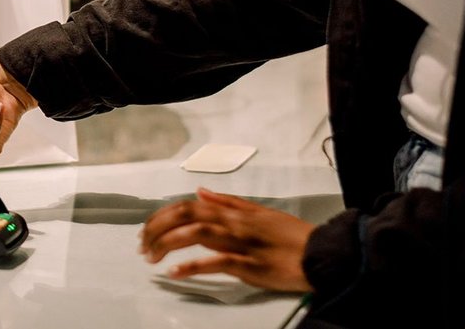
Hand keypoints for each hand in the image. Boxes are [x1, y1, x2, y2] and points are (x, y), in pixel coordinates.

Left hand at [140, 188, 313, 292]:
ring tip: (151, 257)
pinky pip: (216, 262)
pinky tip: (174, 273)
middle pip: (186, 215)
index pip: (188, 204)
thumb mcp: (260, 212)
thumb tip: (199, 191)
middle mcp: (234, 223)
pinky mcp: (249, 265)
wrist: (321, 253)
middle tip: (143, 245)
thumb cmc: (291, 235)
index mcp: (234, 211)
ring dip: (167, 244)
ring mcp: (241, 243)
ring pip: (196, 233)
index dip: (162, 215)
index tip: (148, 229)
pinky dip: (192, 266)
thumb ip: (228, 201)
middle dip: (158, 228)